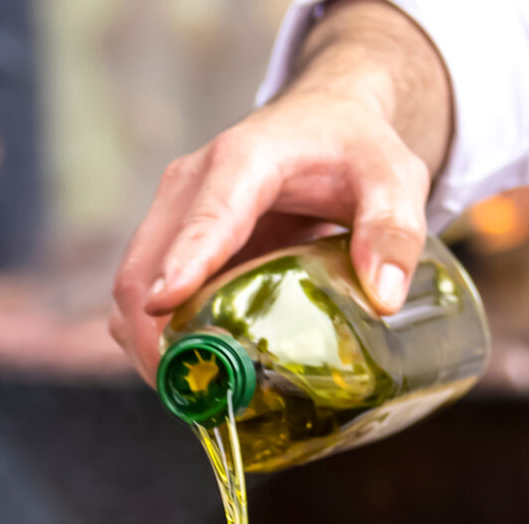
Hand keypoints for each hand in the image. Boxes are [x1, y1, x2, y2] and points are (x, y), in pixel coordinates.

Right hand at [108, 0, 452, 378]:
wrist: (327, 122)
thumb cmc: (356, 148)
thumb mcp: (395, 180)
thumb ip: (394, 232)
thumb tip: (383, 300)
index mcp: (245, 161)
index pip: (206, 217)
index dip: (183, 262)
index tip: (164, 304)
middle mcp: (193, 184)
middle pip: (145, 265)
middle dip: (156, 335)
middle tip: (199, 397)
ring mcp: (174, 213)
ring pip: (133, 286)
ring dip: (151, 345)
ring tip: (198, 394)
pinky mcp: (171, 240)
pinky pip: (145, 296)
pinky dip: (157, 337)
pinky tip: (196, 368)